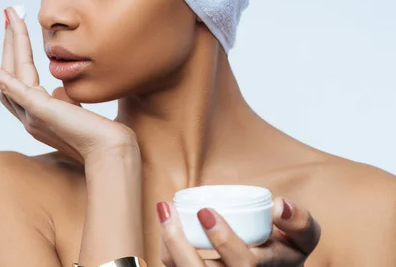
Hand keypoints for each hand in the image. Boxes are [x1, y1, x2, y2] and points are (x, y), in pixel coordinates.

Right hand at [0, 6, 137, 163]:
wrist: (111, 153)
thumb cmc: (103, 138)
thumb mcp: (79, 114)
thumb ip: (66, 103)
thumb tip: (60, 90)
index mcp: (39, 118)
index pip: (18, 85)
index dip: (13, 60)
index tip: (17, 37)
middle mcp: (30, 117)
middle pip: (10, 75)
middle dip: (9, 43)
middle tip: (9, 16)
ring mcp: (31, 115)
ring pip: (11, 72)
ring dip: (10, 42)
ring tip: (10, 15)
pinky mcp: (38, 110)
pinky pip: (9, 87)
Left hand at [158, 197, 320, 265]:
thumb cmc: (285, 252)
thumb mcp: (303, 238)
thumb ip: (300, 222)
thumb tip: (278, 206)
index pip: (244, 264)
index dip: (224, 240)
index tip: (206, 212)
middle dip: (180, 244)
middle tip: (168, 210)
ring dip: (169, 245)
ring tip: (164, 211)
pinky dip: (168, 251)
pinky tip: (166, 225)